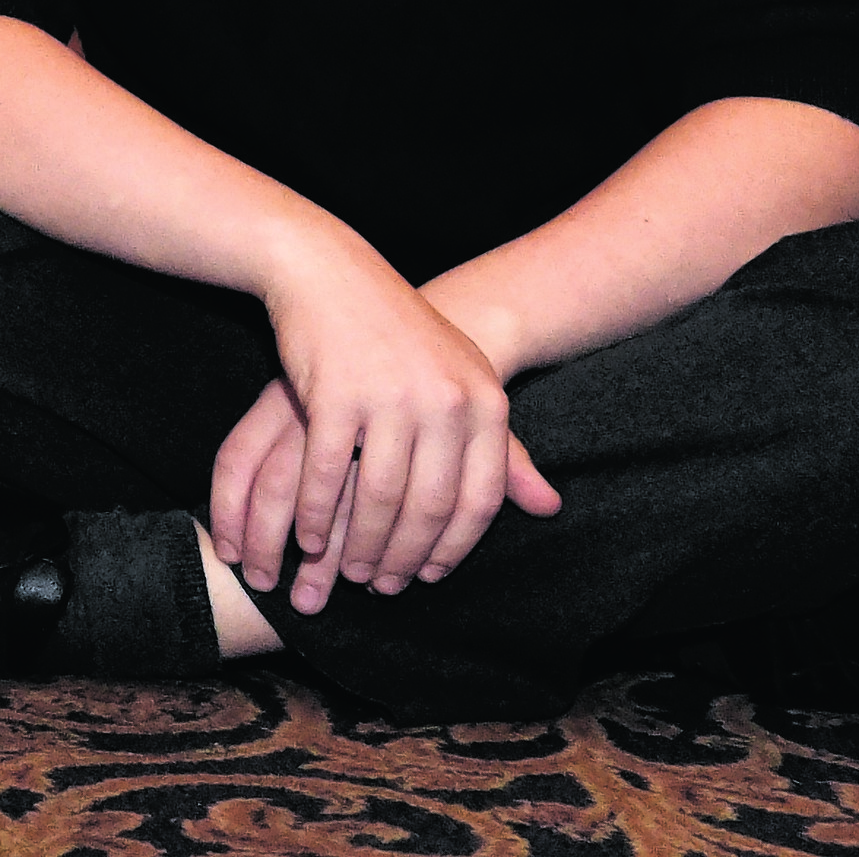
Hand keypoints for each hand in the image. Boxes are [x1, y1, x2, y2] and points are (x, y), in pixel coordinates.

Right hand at [226, 245, 564, 613]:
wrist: (330, 272)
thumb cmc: (398, 333)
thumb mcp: (462, 380)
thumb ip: (501, 448)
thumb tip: (549, 508)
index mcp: (484, 400)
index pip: (479, 498)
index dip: (453, 548)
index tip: (428, 577)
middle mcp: (444, 401)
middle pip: (430, 505)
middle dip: (404, 556)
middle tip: (382, 585)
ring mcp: (389, 395)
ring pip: (379, 495)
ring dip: (360, 543)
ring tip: (345, 569)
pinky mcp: (334, 392)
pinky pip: (326, 470)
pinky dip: (316, 512)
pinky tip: (309, 535)